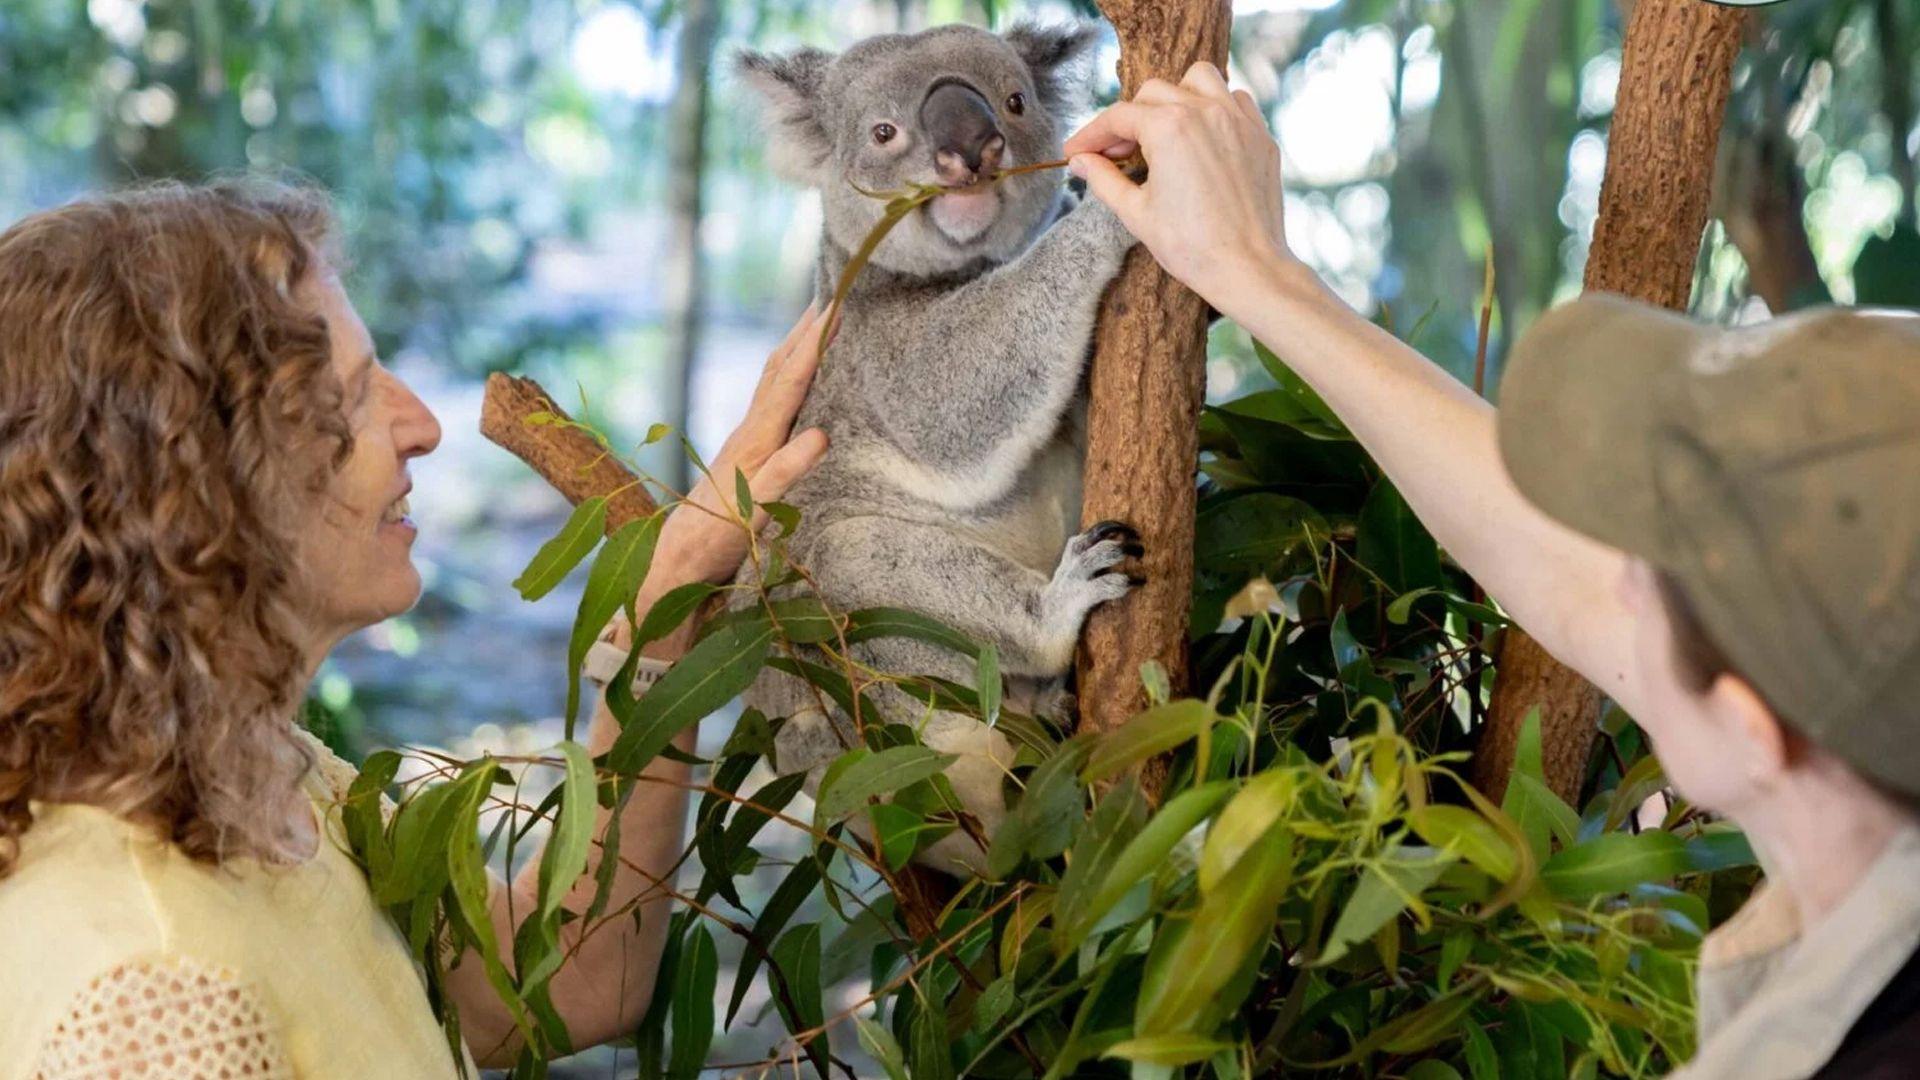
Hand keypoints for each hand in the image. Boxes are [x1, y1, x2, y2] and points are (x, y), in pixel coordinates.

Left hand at [649, 303, 832, 588]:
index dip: (815, 344)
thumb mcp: (757, 509)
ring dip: (795, 346)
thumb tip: (822, 435)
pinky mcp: (746, 450)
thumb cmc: (719, 535)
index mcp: (758, 438)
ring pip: (772, 378)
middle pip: (779, 367)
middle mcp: (750, 429)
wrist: (679, 556)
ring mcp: (746, 437)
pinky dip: (788, 374)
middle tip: (831, 295)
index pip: (792, 380)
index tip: (836, 307)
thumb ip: (787, 472)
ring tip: (815, 322)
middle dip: (805, 331)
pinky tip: (795, 378)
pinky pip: (772, 398)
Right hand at [1064, 63, 1305, 310]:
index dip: (1091, 134)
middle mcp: (1204, 111)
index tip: (1076, 151)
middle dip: (1128, 120)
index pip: (1118, 117)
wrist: (1247, 268)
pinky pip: (1235, 99)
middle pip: (1152, 92)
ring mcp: (1237, 119)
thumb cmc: (1191, 246)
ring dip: (1175, 96)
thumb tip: (1081, 161)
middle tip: (1115, 153)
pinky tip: (1203, 136)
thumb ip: (1104, 179)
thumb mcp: (1135, 213)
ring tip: (1164, 129)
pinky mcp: (1260, 135)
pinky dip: (1215, 107)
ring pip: (1199, 79)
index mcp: (1169, 128)